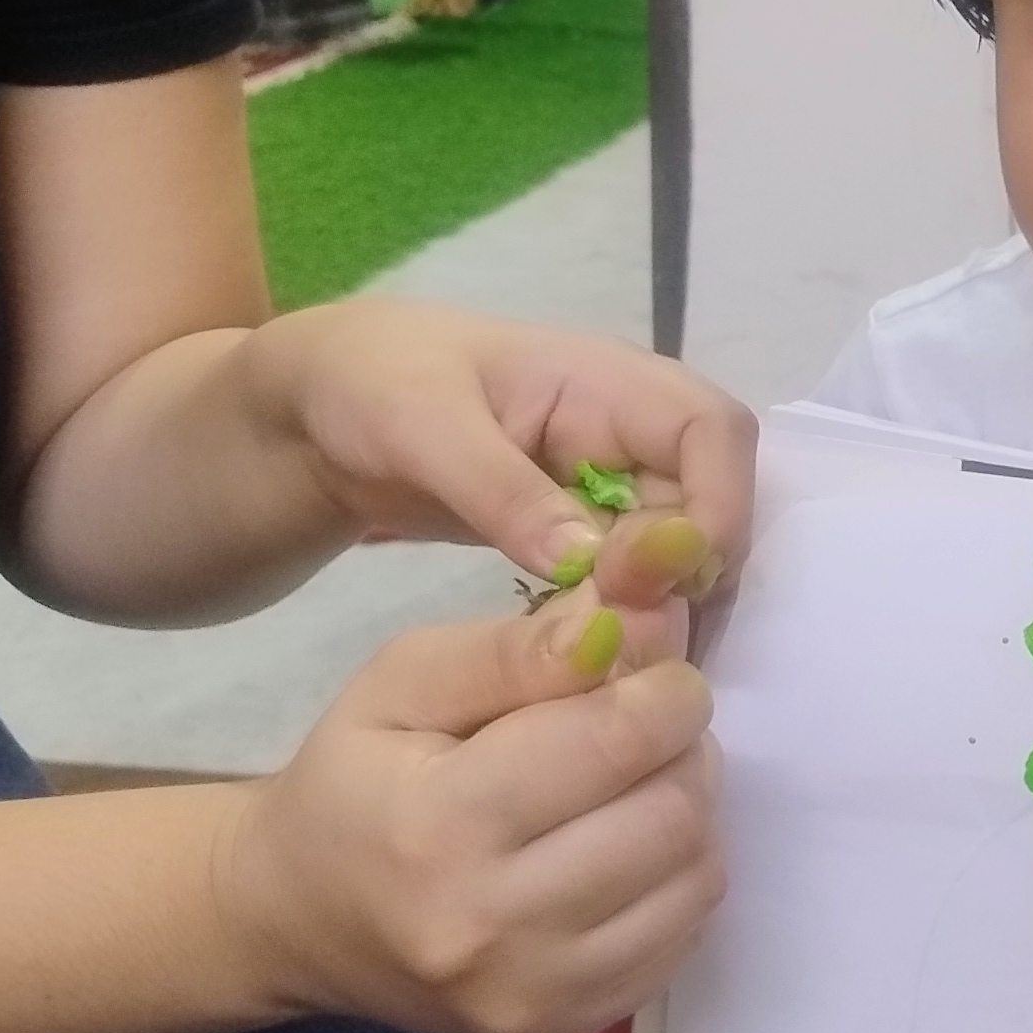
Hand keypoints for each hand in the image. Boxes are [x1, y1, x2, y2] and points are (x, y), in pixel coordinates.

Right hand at [214, 588, 725, 1032]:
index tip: (659, 673)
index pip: (617, 741)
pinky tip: (626, 852)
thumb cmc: (352, 781)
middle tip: (648, 727)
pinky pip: (683, 942)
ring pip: (696, 881)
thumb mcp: (404, 681)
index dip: (666, 691)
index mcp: (440, 824)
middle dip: (684, 750)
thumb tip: (637, 620)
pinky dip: (676, 884)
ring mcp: (534, 995)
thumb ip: (520, 648)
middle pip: (672, 814)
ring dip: (691, 815)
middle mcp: (491, 927)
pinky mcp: (565, 1032)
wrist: (297, 921)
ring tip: (637, 786)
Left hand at [242, 302, 755, 609]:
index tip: (670, 581)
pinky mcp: (577, 529)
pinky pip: (628, 574)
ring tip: (601, 652)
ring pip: (675, 547)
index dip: (718, 504)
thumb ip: (502, 490)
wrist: (313, 404)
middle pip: (709, 500)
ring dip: (655, 601)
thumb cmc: (367, 385)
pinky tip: (580, 651)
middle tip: (626, 635)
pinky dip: (618, 612)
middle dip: (685, 571)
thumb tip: (590, 563)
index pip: (712, 430)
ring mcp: (604, 483)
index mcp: (602, 379)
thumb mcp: (419, 426)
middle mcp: (624, 429)